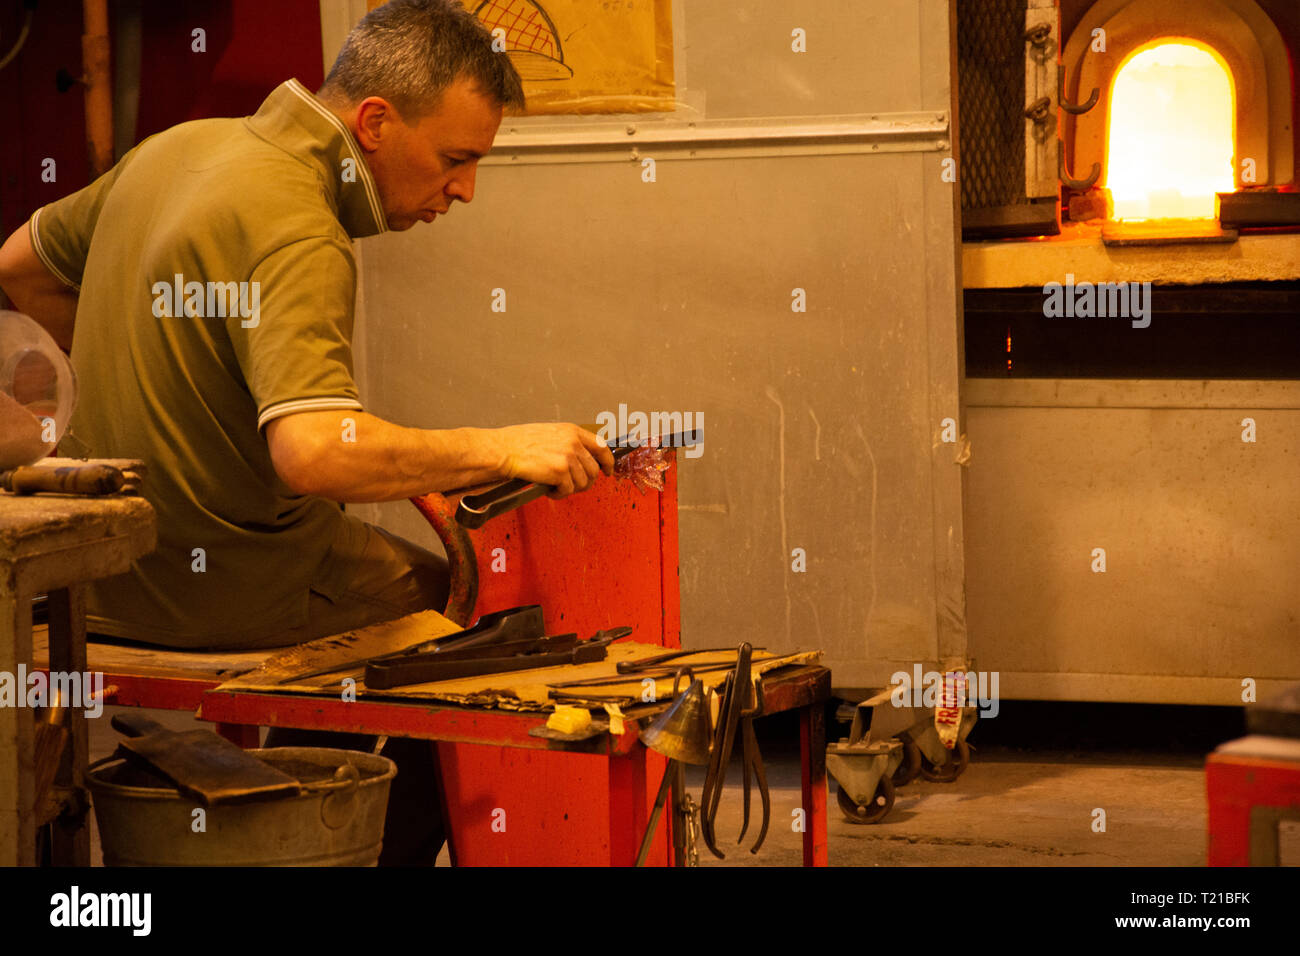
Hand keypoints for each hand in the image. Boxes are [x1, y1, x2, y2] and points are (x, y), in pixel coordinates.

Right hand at [493, 423, 614, 496]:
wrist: (502, 450)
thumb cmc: (518, 443)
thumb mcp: (549, 433)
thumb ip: (568, 443)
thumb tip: (581, 459)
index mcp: (572, 431)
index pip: (601, 447)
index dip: (607, 462)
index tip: (607, 470)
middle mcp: (573, 442)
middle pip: (594, 470)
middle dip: (585, 482)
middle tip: (572, 486)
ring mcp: (568, 457)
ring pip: (582, 483)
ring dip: (569, 489)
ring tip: (554, 486)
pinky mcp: (560, 472)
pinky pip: (568, 491)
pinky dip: (558, 494)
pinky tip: (548, 489)